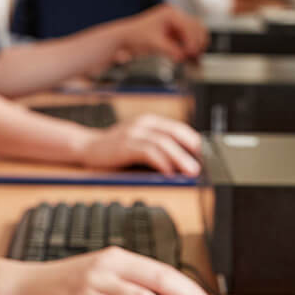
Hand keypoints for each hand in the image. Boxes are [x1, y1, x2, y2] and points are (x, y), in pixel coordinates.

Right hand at [80, 114, 201, 175]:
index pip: (179, 129)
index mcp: (150, 122)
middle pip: (174, 134)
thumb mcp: (139, 142)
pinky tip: (168, 171)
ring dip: (180, 158)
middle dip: (192, 150)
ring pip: (163, 142)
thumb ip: (159, 147)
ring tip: (191, 172)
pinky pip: (148, 151)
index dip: (195, 143)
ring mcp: (133, 133)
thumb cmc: (116, 148)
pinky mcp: (124, 144)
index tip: (208, 158)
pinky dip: (161, 161)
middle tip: (203, 166)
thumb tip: (186, 162)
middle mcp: (143, 124)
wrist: (86, 147)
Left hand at [114, 5, 208, 61]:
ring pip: (197, 32)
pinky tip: (190, 56)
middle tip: (194, 56)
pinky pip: (190, 39)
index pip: (189, 25)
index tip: (191, 53)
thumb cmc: (136, 36)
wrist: (126, 38)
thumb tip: (183, 57)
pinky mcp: (177, 32)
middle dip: (197, 42)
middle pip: (197, 27)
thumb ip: (170, 50)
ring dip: (197, 44)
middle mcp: (176, 16)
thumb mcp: (154, 43)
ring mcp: (177, 23)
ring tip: (193, 57)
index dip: (192, 40)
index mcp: (170, 13)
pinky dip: (192, 47)